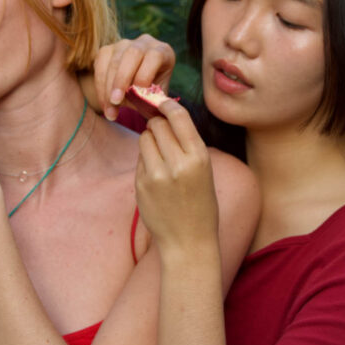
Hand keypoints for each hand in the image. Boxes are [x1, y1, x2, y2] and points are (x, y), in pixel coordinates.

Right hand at [93, 34, 175, 121]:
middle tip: (116, 101)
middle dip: (122, 79)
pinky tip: (104, 103)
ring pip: (114, 60)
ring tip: (110, 110)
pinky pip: (99, 64)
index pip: (155, 57)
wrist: (138, 89)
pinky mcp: (107, 50)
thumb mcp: (158, 96)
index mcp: (163, 51)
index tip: (138, 97)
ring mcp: (123, 44)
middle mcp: (144, 43)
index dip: (145, 76)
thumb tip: (146, 103)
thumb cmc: (152, 93)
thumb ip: (154, 100)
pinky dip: (100, 86)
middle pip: (132, 54)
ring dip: (108, 87)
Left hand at [135, 101, 218, 256]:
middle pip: (157, 125)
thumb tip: (166, 116)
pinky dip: (146, 159)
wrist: (188, 241)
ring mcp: (156, 175)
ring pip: (145, 138)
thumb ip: (187, 145)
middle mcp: (177, 164)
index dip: (167, 106)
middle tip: (161, 130)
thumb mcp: (205, 171)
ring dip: (150, 140)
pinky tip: (156, 174)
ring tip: (160, 154)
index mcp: (199, 158)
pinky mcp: (141, 185)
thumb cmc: (201, 204)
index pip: (178, 117)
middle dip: (158, 124)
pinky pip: (140, 158)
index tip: (162, 103)